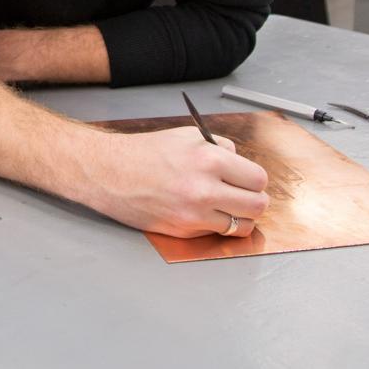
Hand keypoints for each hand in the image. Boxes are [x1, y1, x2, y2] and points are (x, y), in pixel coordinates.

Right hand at [90, 126, 268, 237]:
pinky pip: (216, 232)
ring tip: (229, 206)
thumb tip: (240, 163)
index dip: (255, 179)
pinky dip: (218, 225)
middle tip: (245, 195)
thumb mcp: (188, 136)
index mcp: (209, 160)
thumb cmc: (146, 152)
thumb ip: (220, 148)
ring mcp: (194, 215)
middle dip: (254, 200)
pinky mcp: (183, 231)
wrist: (111, 172)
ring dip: (240, 217)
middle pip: (257, 206)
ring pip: (241, 226)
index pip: (258, 179)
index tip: (249, 179)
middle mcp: (205, 190)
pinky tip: (208, 212)